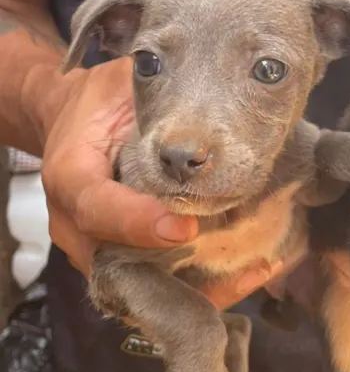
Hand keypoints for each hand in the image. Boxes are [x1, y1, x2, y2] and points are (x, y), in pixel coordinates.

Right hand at [41, 57, 306, 308]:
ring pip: (140, 286)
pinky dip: (199, 285)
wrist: (70, 117)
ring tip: (256, 269)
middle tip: (242, 263)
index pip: (97, 208)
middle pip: (118, 265)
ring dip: (197, 286)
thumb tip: (218, 89)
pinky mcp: (115, 261)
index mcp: (70, 175)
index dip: (138, 222)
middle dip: (178, 274)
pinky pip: (154, 285)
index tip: (184, 227)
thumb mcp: (122, 85)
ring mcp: (92, 249)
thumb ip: (158, 97)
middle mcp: (73, 223)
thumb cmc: (101, 99)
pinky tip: (251, 270)